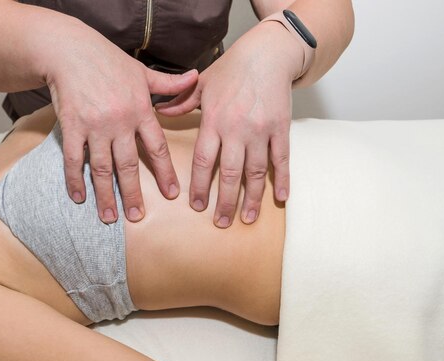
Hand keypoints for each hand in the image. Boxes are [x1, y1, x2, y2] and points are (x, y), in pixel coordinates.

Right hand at [43, 26, 197, 223]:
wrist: (71, 51)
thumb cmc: (109, 61)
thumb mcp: (142, 72)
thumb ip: (169, 84)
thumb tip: (196, 76)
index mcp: (141, 110)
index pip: (157, 147)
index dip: (165, 172)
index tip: (172, 194)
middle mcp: (120, 122)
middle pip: (128, 165)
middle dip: (133, 194)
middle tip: (138, 216)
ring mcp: (95, 126)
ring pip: (102, 168)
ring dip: (105, 195)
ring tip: (109, 218)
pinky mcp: (72, 126)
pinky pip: (74, 159)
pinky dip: (75, 180)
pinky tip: (78, 197)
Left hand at [155, 21, 303, 227]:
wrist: (268, 53)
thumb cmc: (232, 67)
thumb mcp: (202, 82)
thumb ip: (181, 101)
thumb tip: (160, 113)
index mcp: (214, 120)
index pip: (204, 161)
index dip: (200, 186)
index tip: (197, 206)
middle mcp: (236, 129)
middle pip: (230, 173)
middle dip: (225, 201)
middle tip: (221, 223)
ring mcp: (261, 130)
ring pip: (256, 172)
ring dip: (252, 198)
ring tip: (247, 219)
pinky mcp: (281, 128)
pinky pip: (282, 159)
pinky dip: (283, 180)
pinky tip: (281, 199)